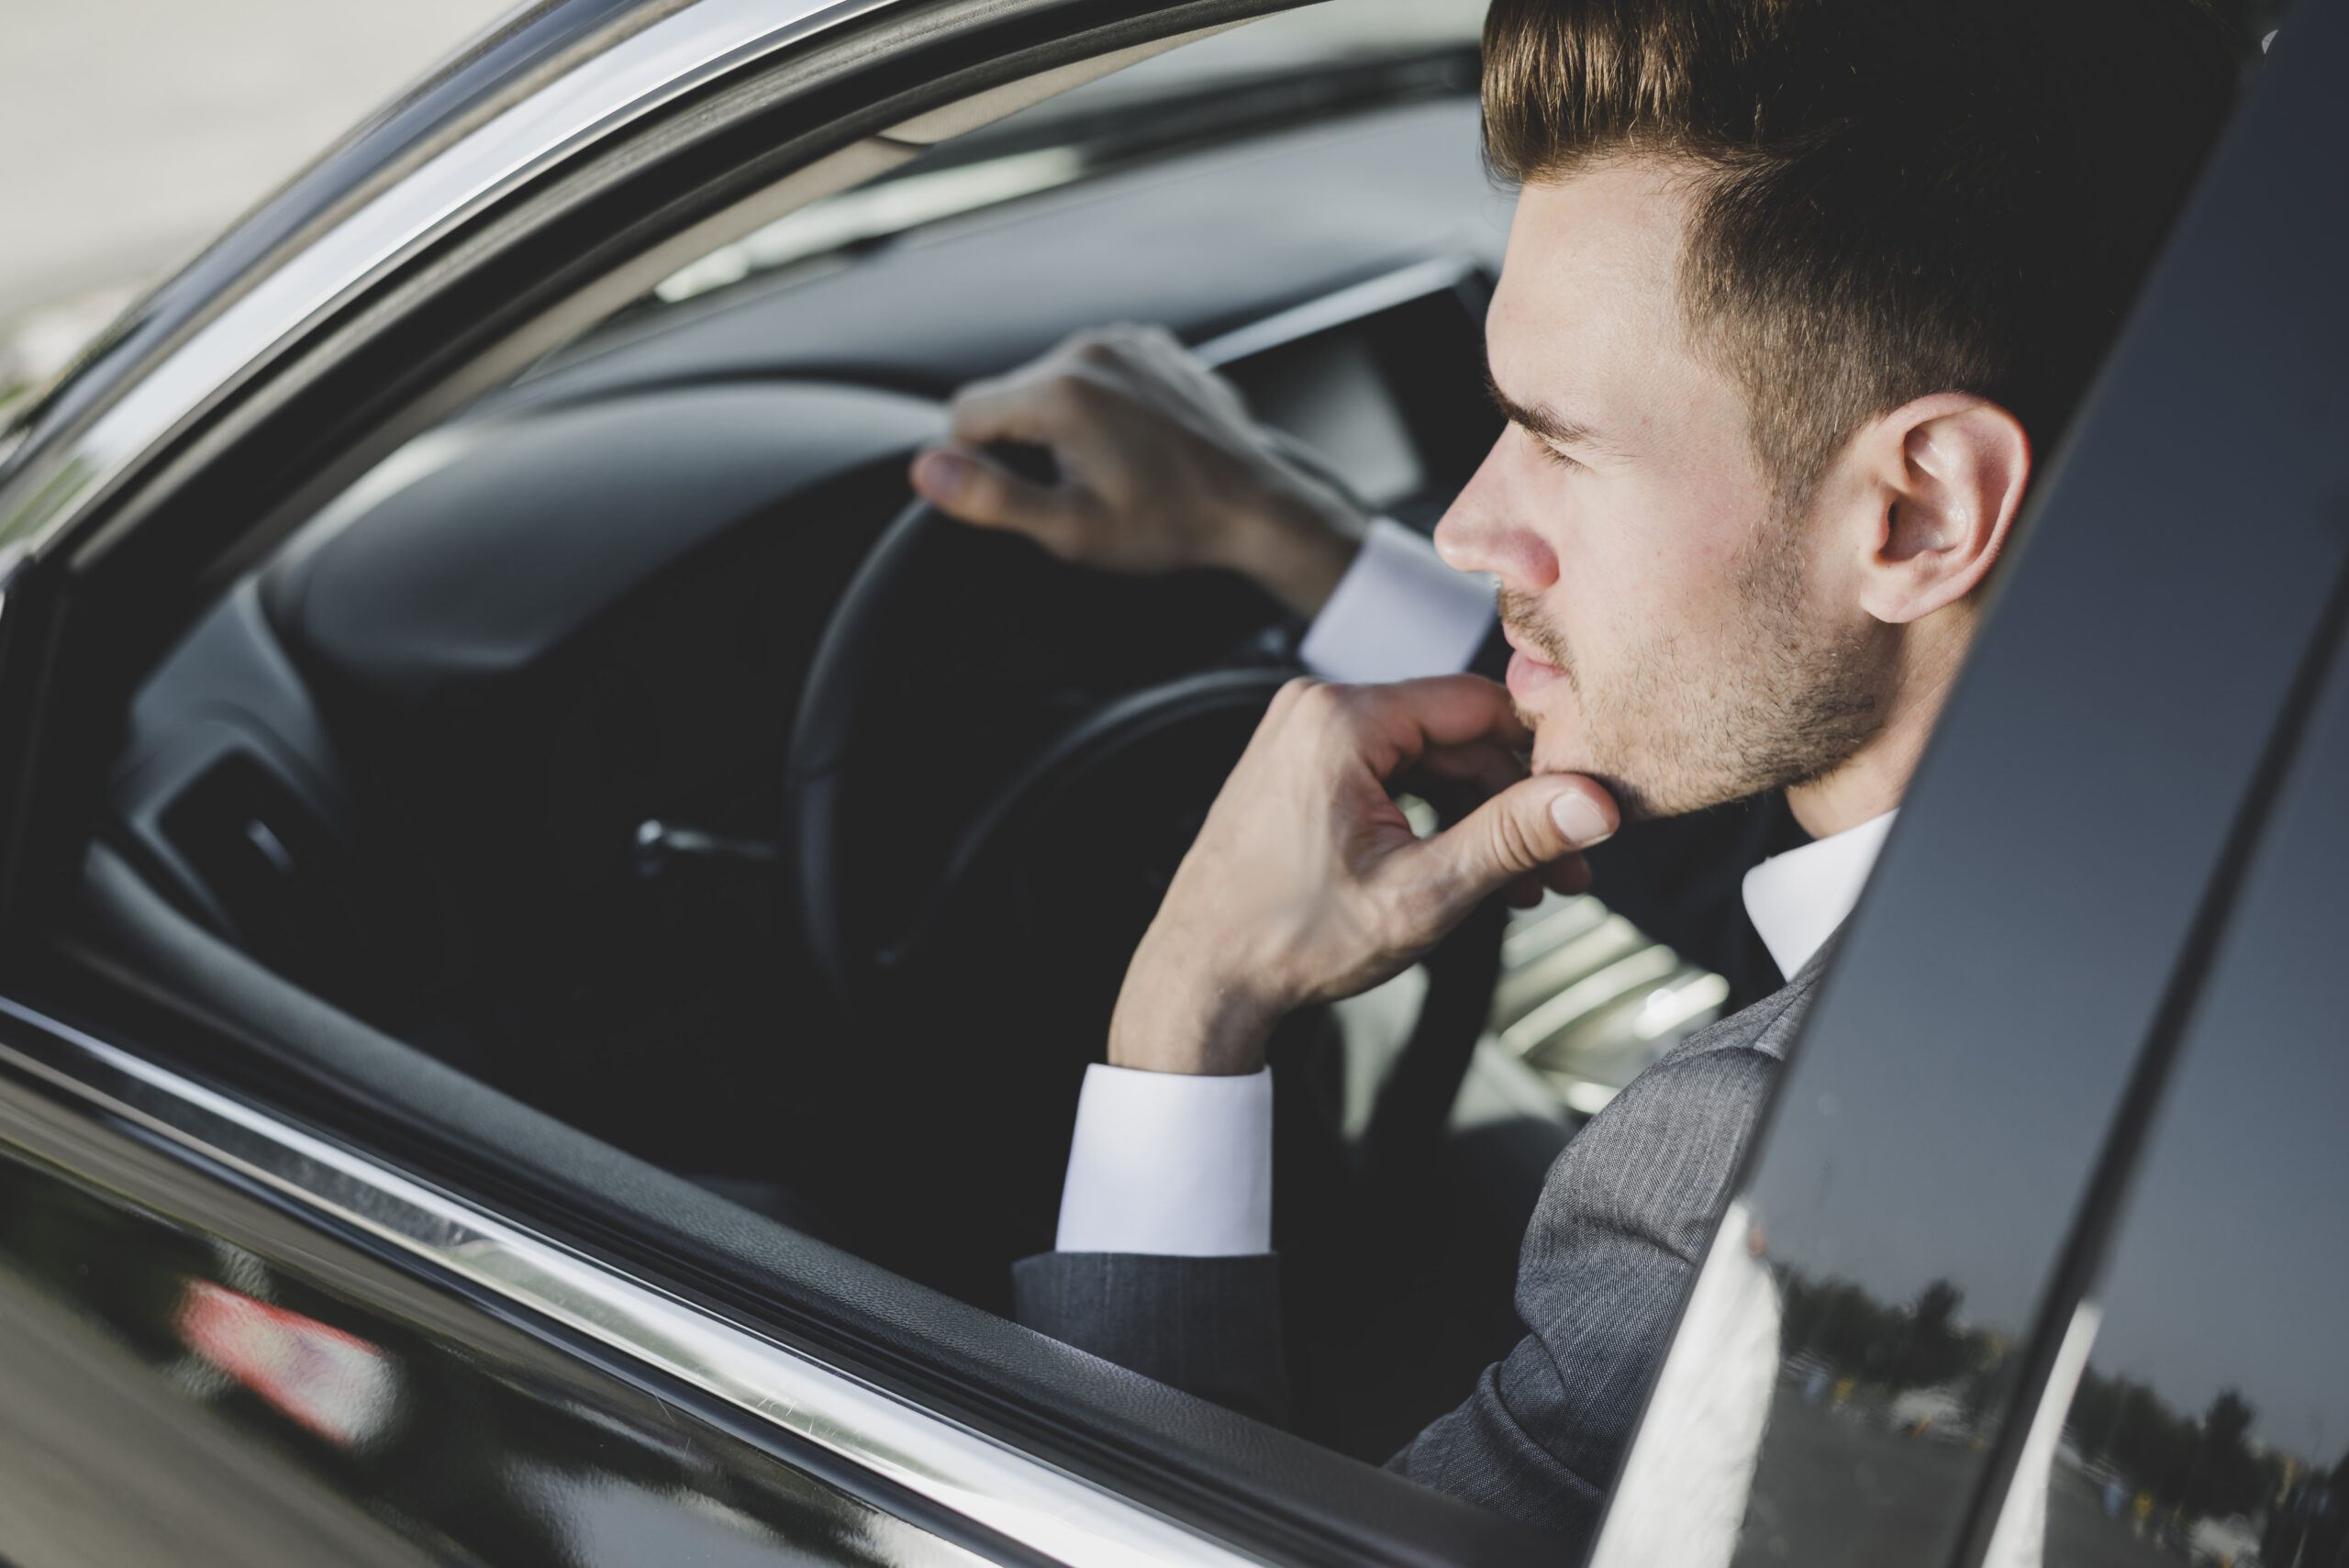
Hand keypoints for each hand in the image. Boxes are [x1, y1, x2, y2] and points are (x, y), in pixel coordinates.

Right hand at [907, 324, 1367, 615]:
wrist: (1256, 506)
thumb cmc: (1168, 524)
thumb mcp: (1072, 529)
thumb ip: (991, 497)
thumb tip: (927, 469)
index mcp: (1060, 391)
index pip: (966, 414)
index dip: (979, 462)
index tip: (1026, 493)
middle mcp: (1088, 349)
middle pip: (1011, 395)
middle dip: (1027, 442)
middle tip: (1082, 487)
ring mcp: (1127, 341)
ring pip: (1053, 383)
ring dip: (1065, 423)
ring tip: (1115, 467)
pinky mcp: (1154, 346)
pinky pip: (1098, 371)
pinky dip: (1103, 404)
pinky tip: (1137, 444)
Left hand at [1108, 675, 1619, 1076]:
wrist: (1201, 978)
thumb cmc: (1291, 940)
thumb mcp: (1423, 893)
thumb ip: (1514, 838)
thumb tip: (1594, 803)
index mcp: (1341, 720)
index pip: (1479, 704)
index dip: (1543, 757)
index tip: (1588, 805)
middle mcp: (1317, 709)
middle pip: (1455, 736)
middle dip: (1514, 805)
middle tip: (1565, 869)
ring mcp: (1303, 735)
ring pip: (1427, 760)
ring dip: (1479, 819)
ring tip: (1524, 887)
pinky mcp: (1301, 766)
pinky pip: (1390, 775)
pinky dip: (1433, 820)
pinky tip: (1469, 873)